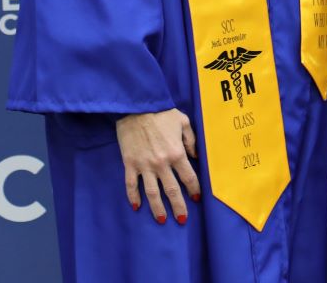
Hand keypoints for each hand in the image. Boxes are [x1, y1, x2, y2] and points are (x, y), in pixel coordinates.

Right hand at [115, 109, 199, 224]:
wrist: (136, 107)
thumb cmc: (162, 113)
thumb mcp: (183, 122)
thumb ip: (191, 140)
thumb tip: (194, 157)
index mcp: (176, 153)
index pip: (188, 177)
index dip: (194, 189)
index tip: (197, 198)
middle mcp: (161, 163)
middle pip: (172, 190)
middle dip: (178, 206)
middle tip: (182, 219)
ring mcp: (144, 166)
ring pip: (152, 192)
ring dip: (157, 208)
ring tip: (162, 220)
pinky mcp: (130, 164)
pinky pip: (131, 185)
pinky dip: (133, 197)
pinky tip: (136, 207)